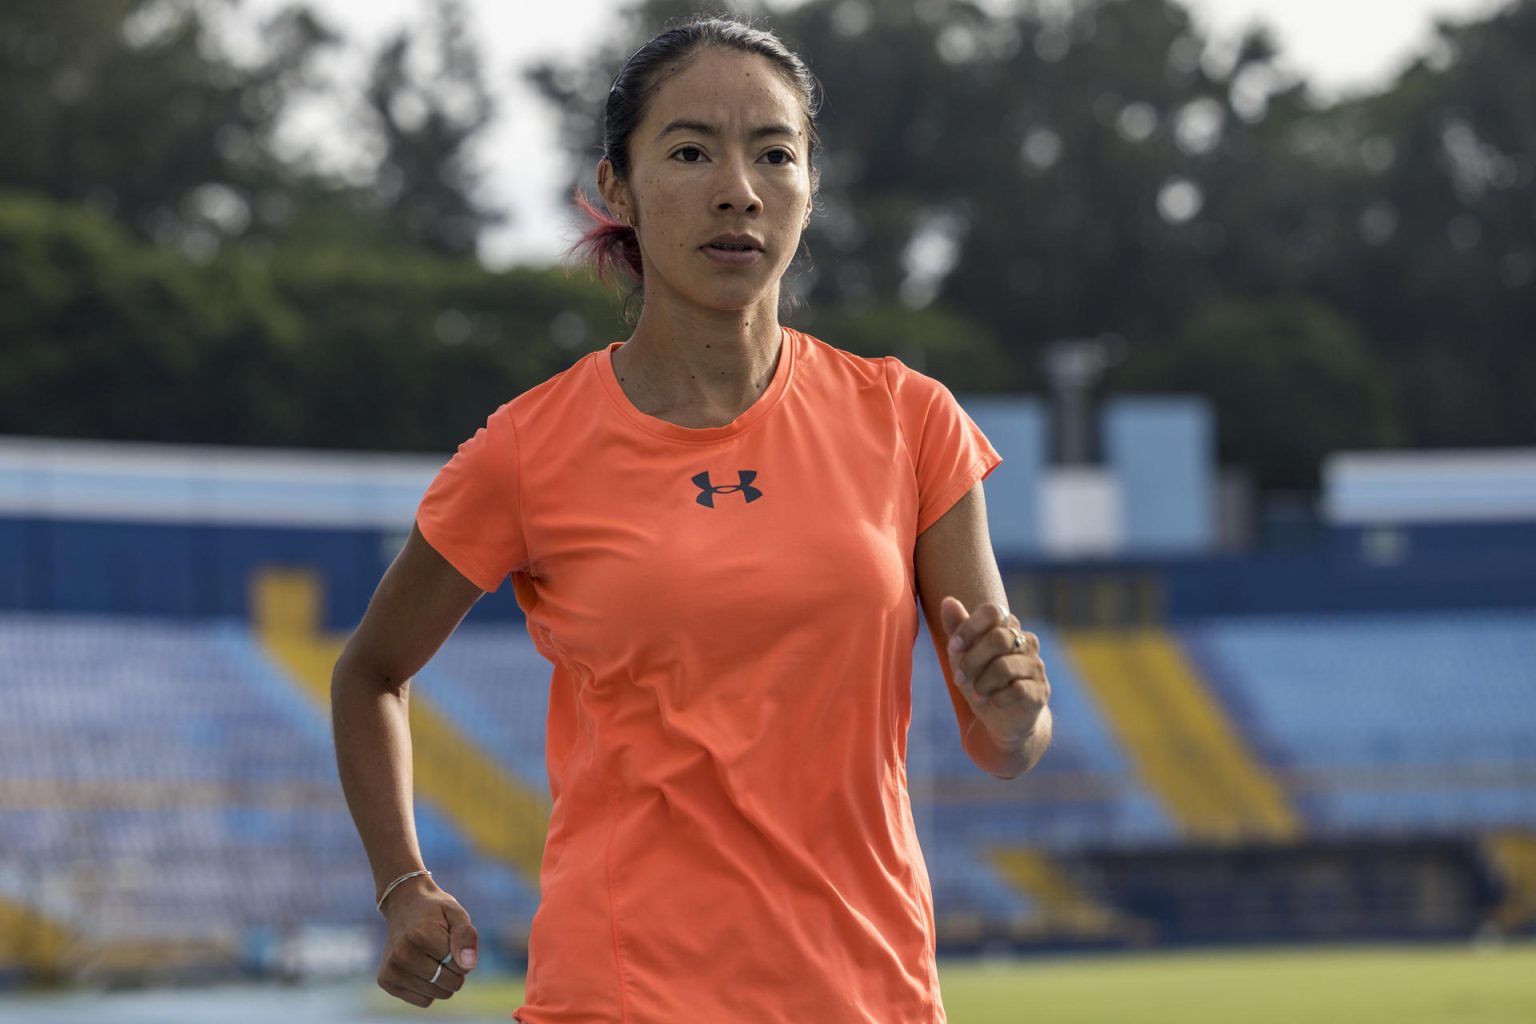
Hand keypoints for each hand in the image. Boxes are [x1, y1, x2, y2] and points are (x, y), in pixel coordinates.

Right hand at [376, 875, 478, 1007]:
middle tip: (442, 949)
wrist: (404, 905)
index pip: (460, 967)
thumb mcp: (457, 914)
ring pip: (436, 994)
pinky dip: (428, 989)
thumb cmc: (435, 911)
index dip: (462, 955)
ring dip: (441, 980)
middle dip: (454, 970)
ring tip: (430, 957)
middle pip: (449, 983)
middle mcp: (402, 954)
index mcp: (421, 936)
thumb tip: (468, 966)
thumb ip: (466, 936)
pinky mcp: (386, 981)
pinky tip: (420, 968)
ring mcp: (391, 969)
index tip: (451, 939)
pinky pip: (423, 1001)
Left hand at [939, 596, 1049, 745]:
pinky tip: (993, 702)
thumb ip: (957, 628)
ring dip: (982, 683)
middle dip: (972, 660)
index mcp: (1008, 628)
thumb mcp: (963, 655)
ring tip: (977, 694)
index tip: (953, 648)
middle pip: (999, 638)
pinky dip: (998, 698)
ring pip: (1005, 667)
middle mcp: (1027, 642)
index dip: (970, 627)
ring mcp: (1036, 667)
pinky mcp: (1040, 692)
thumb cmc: (982, 680)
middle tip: (959, 678)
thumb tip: (948, 600)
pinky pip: (1018, 689)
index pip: (993, 612)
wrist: (1002, 719)